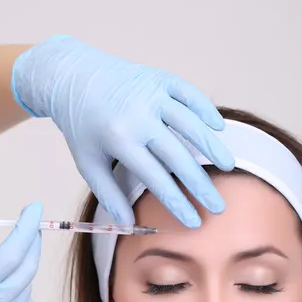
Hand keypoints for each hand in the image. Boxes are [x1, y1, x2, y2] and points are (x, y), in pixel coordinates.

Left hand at [12, 36, 234, 226]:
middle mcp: (138, 116)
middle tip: (218, 206)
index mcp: (120, 140)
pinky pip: (190, 94)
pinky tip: (218, 129)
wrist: (72, 76)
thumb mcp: (87, 163)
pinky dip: (206, 110)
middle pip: (179, 155)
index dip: (177, 202)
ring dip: (211, 147)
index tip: (193, 221)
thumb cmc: (81, 126)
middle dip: (201, 185)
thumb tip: (128, 226)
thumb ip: (109, 194)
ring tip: (228, 167)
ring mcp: (151, 94)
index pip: (156, 178)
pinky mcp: (159, 78)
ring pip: (190, 124)